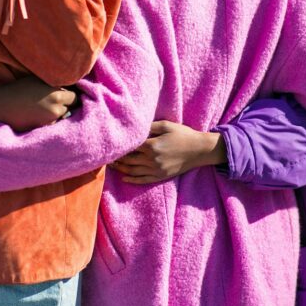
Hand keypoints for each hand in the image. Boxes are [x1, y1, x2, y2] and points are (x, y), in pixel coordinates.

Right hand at [0, 76, 77, 131]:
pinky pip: (53, 124)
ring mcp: (50, 120)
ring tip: (45, 108)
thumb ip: (54, 83)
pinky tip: (39, 116)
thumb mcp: (37, 80)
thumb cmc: (17, 90)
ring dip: (58, 113)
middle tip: (55, 102)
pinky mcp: (43, 128)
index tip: (66, 94)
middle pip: (71, 108)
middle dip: (66, 105)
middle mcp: (56, 107)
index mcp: (56, 93)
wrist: (0, 106)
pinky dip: (50, 121)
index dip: (70, 96)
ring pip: (62, 116)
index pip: (75, 97)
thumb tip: (67, 85)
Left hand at [111, 120, 226, 183]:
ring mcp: (157, 169)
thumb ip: (149, 127)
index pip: (129, 147)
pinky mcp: (161, 176)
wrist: (199, 150)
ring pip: (133, 171)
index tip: (110, 145)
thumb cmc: (183, 134)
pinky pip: (143, 180)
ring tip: (111, 166)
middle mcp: (152, 159)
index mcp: (152, 145)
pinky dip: (132, 180)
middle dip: (116, 158)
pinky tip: (124, 178)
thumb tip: (134, 129)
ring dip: (121, 169)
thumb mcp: (166, 125)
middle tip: (106, 156)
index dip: (119, 147)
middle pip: (128, 160)